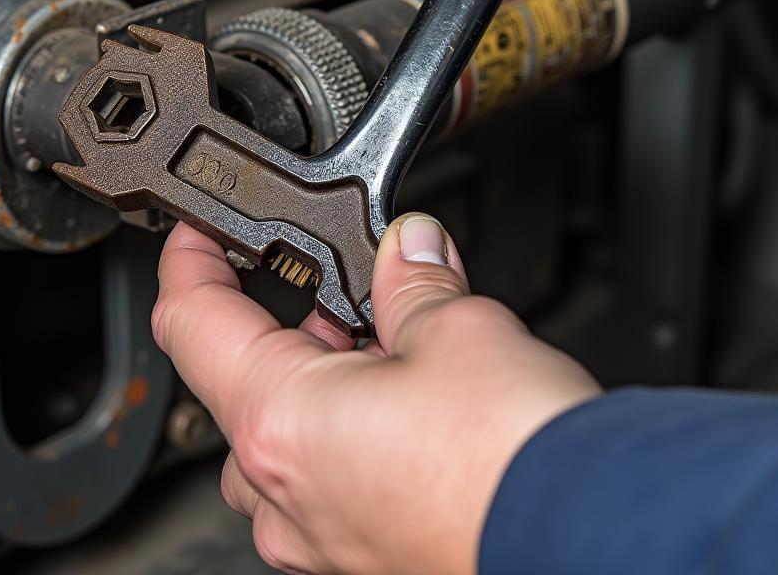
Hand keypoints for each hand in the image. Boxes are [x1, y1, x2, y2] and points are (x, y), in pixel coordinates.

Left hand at [152, 214, 598, 574]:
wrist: (588, 540)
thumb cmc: (512, 460)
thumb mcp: (458, 329)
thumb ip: (415, 281)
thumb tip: (407, 248)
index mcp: (280, 420)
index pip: (194, 321)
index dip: (189, 261)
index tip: (196, 235)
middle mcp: (285, 492)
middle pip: (243, 381)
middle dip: (288, 323)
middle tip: (344, 285)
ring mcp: (321, 538)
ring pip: (290, 438)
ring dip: (325, 382)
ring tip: (394, 345)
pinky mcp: (364, 560)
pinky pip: (329, 484)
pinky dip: (352, 435)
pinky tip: (414, 409)